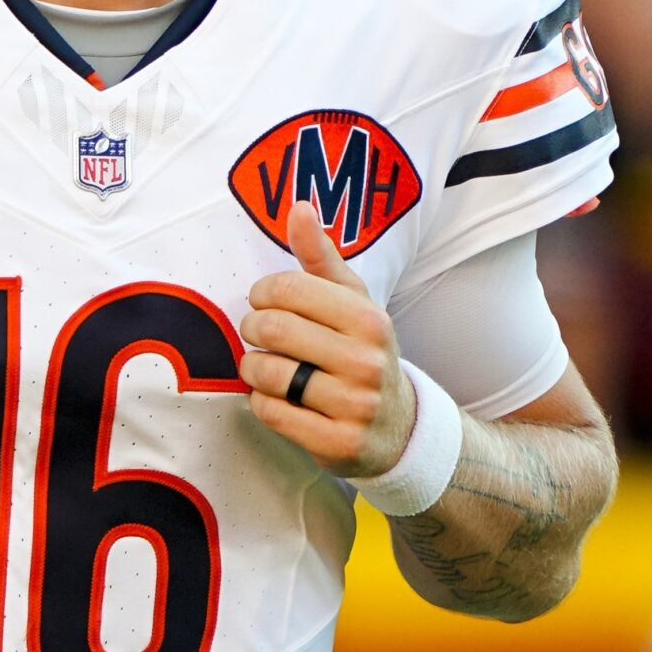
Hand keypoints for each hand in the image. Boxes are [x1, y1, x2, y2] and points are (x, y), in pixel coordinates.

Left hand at [237, 201, 416, 478]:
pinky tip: (276, 397)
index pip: (287, 290)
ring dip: (253, 369)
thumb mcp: (352, 302)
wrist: (398, 427)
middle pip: (271, 330)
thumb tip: (299, 207)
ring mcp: (354, 405)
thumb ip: (321, 257)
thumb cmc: (362, 352)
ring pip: (267, 374)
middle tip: (260, 334)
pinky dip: (262, 402)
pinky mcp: (336, 444)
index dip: (262, 294)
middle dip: (254, 329)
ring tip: (266, 367)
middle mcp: (366, 361)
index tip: (264, 301)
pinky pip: (270, 412)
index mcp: (369, 319)